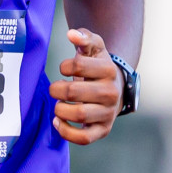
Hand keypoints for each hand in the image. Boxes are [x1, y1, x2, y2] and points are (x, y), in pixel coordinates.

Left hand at [49, 28, 122, 144]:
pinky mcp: (103, 130)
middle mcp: (111, 93)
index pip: (77, 66)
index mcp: (108, 70)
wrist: (116, 88)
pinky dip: (66, 132)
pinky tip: (58, 121)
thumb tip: (71, 34)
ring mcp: (108, 113)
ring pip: (78, 115)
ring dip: (60, 109)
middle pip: (73, 92)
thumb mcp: (95, 48)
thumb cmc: (98, 66)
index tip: (64, 69)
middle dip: (56, 89)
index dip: (64, 66)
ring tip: (58, 104)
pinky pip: (84, 138)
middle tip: (55, 89)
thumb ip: (84, 37)